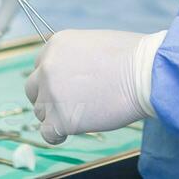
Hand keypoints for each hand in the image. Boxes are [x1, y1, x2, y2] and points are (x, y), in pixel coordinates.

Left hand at [24, 30, 163, 143]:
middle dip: (48, 97)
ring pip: (40, 111)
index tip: (66, 87)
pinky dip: (57, 135)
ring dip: (55, 115)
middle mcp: (47, 67)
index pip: (40, 66)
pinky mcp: (60, 118)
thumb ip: (73, 56)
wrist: (144, 74)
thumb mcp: (93, 43)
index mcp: (55, 45)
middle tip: (69, 103)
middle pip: (33, 88)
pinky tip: (70, 131)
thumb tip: (69, 73)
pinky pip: (48, 133)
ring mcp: (52, 93)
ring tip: (79, 115)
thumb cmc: (130, 58)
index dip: (53, 79)